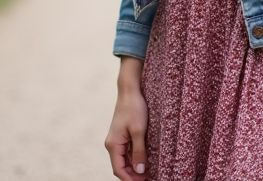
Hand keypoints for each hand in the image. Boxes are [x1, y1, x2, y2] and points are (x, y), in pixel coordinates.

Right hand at [105, 59, 148, 180]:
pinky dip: (135, 158)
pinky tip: (146, 160)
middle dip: (133, 175)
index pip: (119, 169)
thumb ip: (139, 152)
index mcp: (113, 144)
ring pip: (125, 160)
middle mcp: (112, 144)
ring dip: (135, 167)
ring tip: (150, 172)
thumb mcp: (139, 131)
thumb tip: (139, 171)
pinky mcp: (122, 135)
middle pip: (121, 167)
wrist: (130, 90)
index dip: (130, 179)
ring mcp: (117, 140)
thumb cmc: (134, 108)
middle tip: (150, 177)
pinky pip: (127, 151)